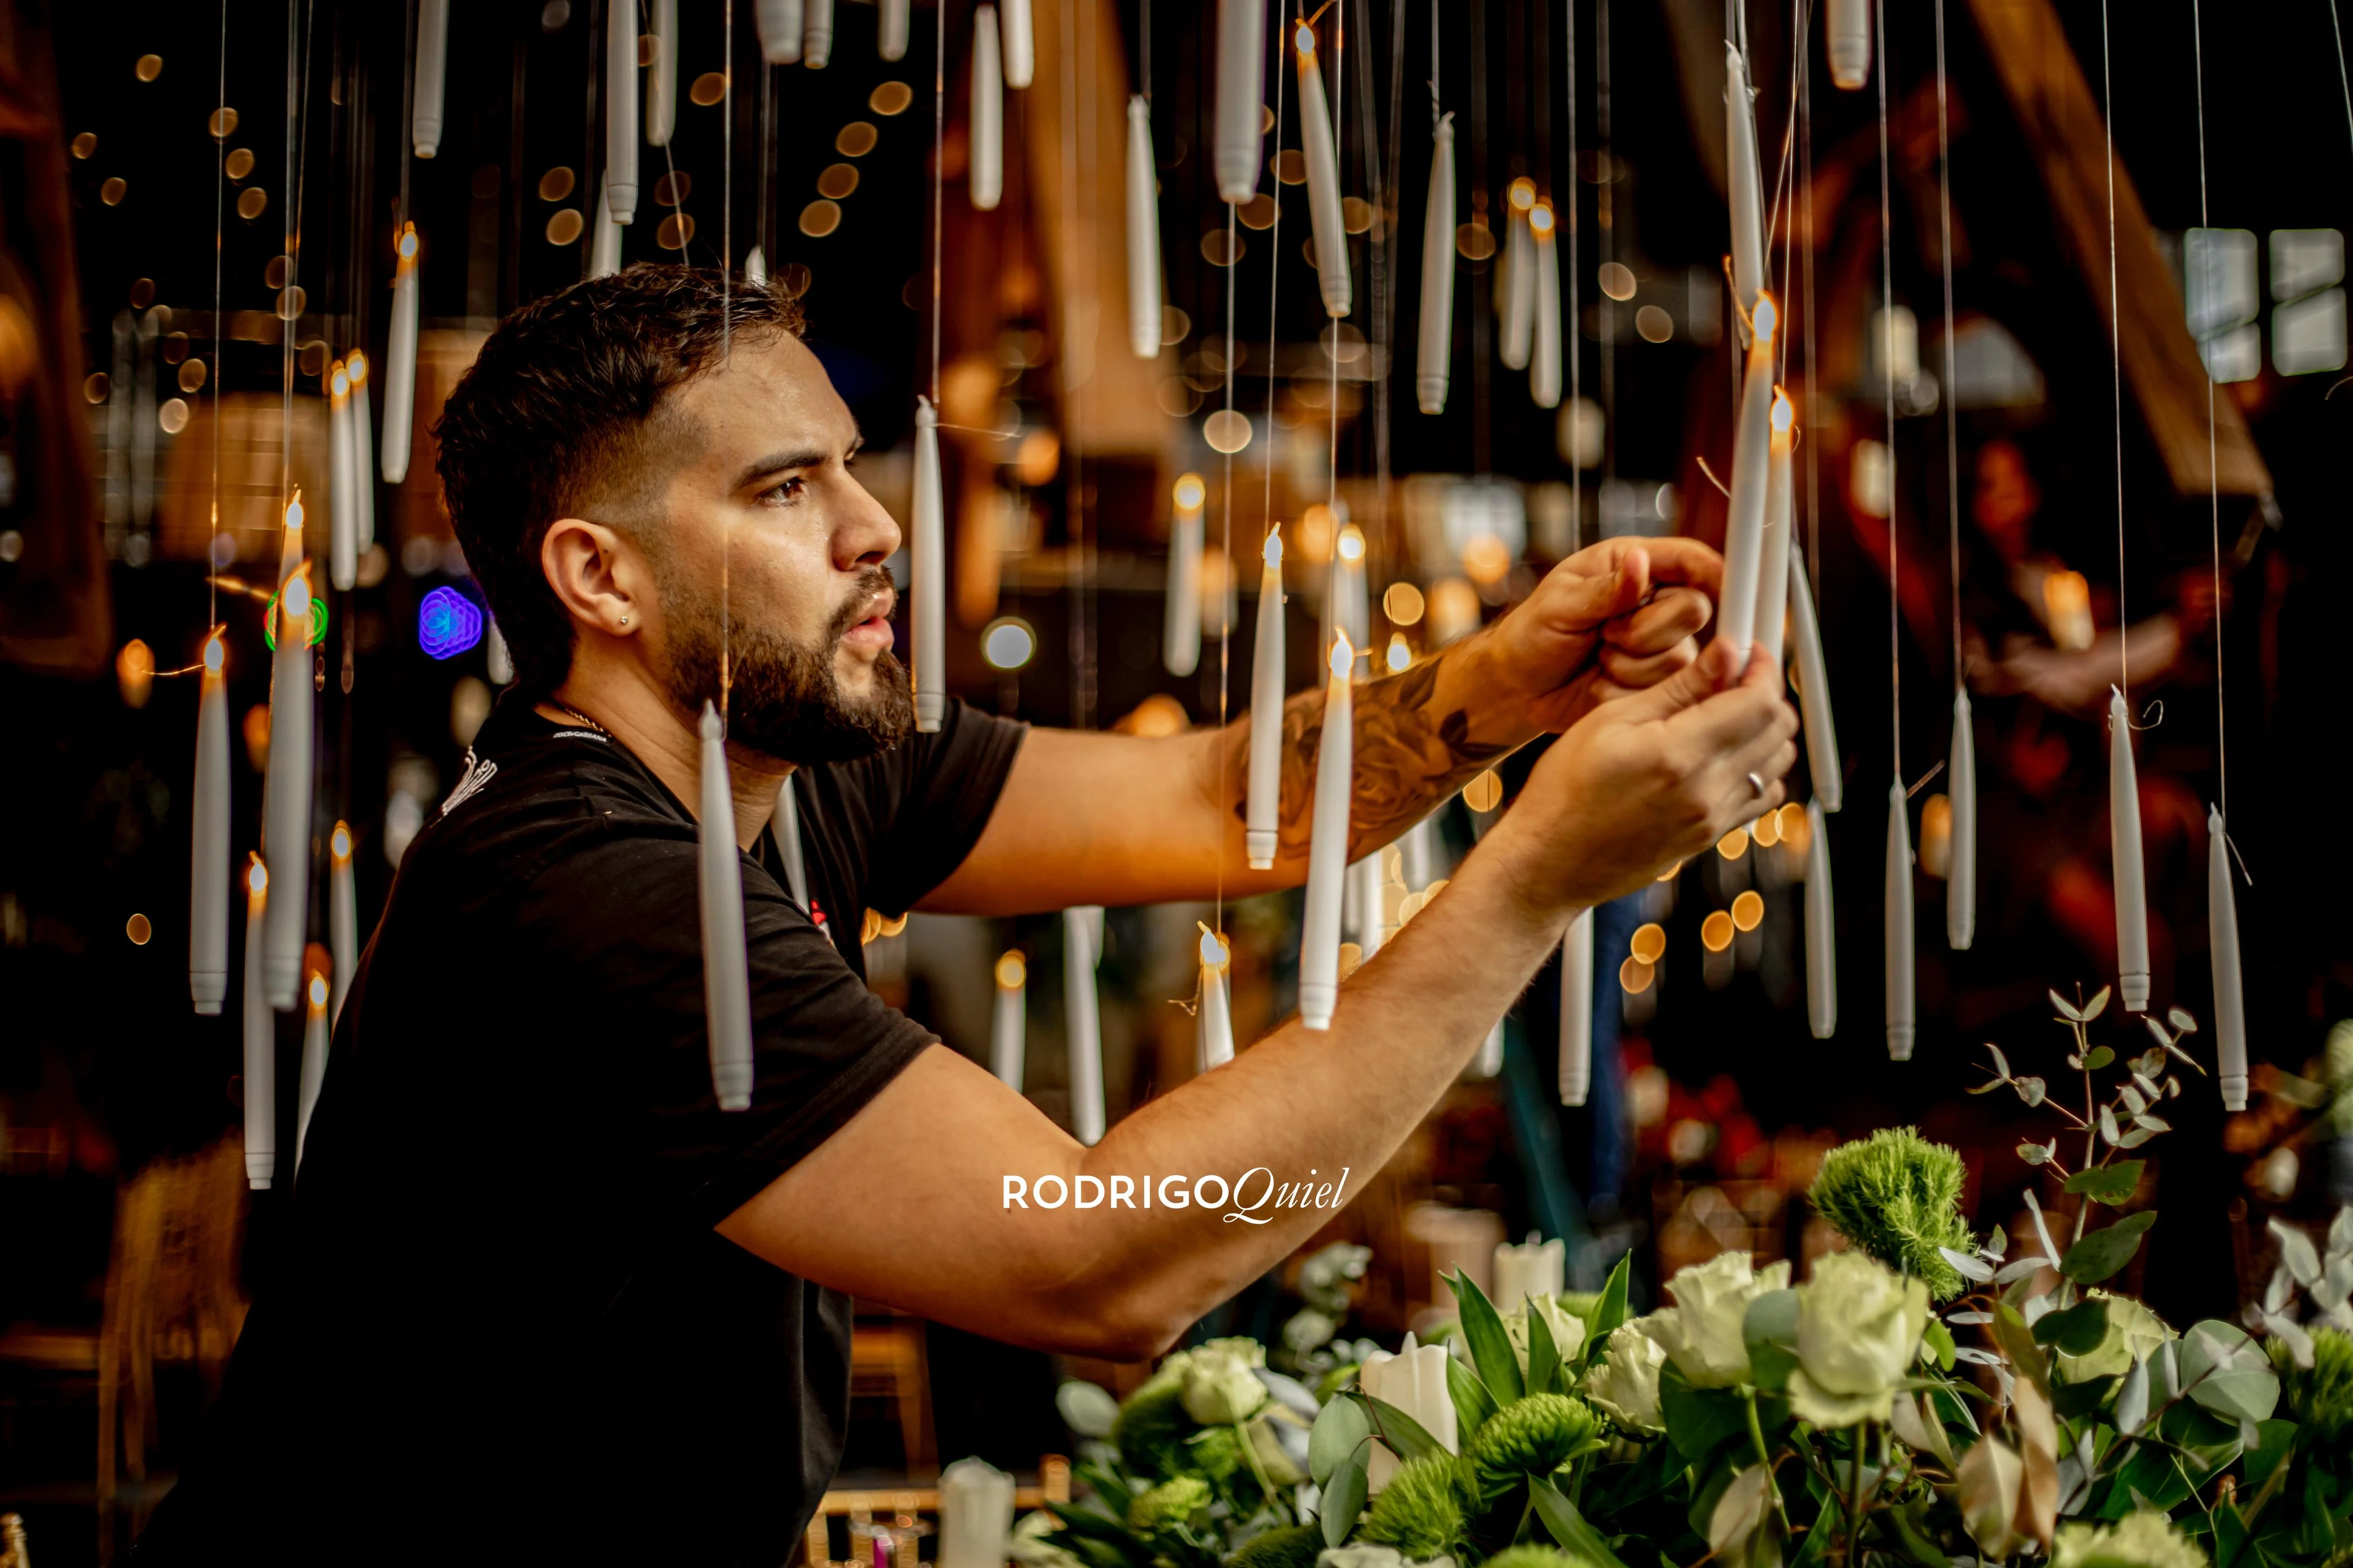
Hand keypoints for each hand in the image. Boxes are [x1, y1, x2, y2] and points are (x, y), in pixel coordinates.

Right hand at [1480, 639, 1798, 915]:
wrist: (1549, 862)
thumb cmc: (1564, 793)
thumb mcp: (1611, 720)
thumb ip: (1678, 687)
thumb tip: (1724, 655)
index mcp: (1680, 755)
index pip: (1760, 702)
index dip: (1761, 669)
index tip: (1746, 655)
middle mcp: (1707, 792)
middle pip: (1780, 732)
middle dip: (1766, 694)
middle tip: (1734, 679)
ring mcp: (1713, 820)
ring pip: (1778, 765)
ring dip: (1764, 732)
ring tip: (1725, 716)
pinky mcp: (1710, 837)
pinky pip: (1761, 797)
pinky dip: (1756, 769)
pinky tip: (1720, 756)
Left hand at [1483, 538, 1720, 732]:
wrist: (1520, 688)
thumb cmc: (1533, 634)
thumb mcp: (1560, 604)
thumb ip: (1606, 589)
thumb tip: (1639, 562)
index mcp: (1633, 566)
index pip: (1689, 560)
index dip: (1713, 571)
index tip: (1721, 585)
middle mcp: (1655, 602)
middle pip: (1695, 610)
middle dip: (1647, 630)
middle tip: (1605, 634)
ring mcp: (1660, 644)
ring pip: (1680, 656)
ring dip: (1631, 664)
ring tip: (1598, 657)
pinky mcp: (1657, 682)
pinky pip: (1666, 689)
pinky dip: (1627, 689)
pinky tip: (1601, 681)